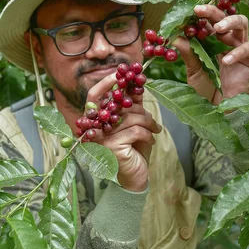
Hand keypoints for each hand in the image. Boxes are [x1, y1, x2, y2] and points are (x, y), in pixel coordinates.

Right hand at [85, 74, 160, 191]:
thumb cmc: (133, 149)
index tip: (120, 72)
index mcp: (96, 120)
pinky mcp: (112, 147)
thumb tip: (136, 84)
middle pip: (118, 105)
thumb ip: (132, 105)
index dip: (105, 83)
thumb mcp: (133, 124)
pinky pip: (135, 130)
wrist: (135, 177)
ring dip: (148, 122)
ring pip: (130, 117)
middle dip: (139, 108)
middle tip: (151, 118)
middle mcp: (94, 128)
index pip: (93, 96)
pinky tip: (151, 140)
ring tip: (155, 130)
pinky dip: (148, 133)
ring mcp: (101, 138)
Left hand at [172, 4, 248, 104]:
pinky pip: (248, 49)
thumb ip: (188, 53)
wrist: (218, 107)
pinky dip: (237, 52)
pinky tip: (225, 60)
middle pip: (224, 17)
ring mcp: (241, 47)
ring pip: (242, 24)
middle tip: (199, 10)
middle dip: (213, 11)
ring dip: (230, 22)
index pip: (208, 20)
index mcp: (212, 39)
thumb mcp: (194, 69)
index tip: (188, 10)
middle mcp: (228, 39)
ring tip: (218, 28)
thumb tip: (174, 37)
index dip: (200, 14)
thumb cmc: (206, 88)